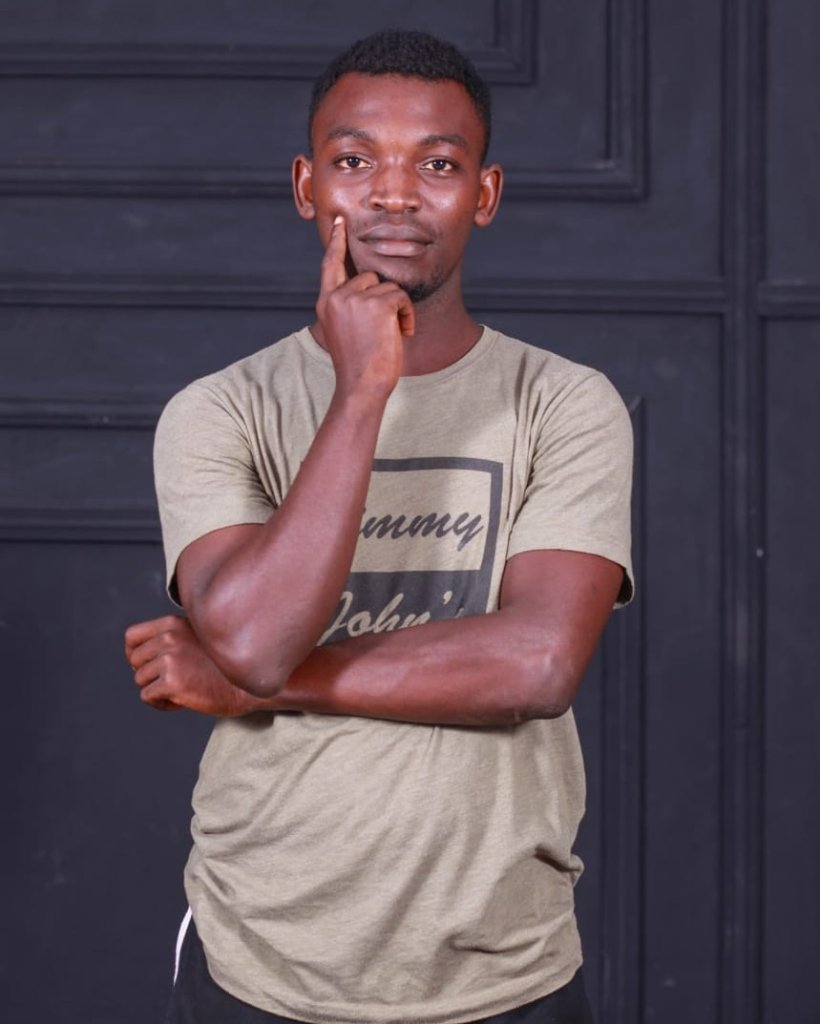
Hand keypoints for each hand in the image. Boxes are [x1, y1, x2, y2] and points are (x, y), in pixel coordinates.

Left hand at [124, 615, 273, 716]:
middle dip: (149, 674)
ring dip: (157, 690)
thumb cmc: (223, 666)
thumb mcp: (197, 637)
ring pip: (140, 680)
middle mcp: (169, 637)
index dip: (134, 653)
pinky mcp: (172, 682)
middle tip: (173, 681)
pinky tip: (181, 701)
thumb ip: (171, 638)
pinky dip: (161, 704)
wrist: (248, 684)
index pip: (132, 636)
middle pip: (134, 661)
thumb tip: (135, 656)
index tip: (146, 665)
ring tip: (182, 690)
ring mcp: (170, 659)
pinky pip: (147, 697)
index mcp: (173, 623)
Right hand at [316, 216, 413, 398]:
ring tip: (392, 334)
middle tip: (385, 328)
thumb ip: (349, 305)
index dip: (337, 242)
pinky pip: (401, 297)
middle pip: (370, 277)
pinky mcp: (377, 304)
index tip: (339, 223)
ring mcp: (355, 299)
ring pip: (388, 287)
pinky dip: (407, 315)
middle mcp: (337, 296)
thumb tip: (371, 284)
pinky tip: (402, 333)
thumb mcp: (344, 330)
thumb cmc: (358, 365)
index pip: (330, 264)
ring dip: (397, 309)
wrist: (361, 386)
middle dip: (384, 299)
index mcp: (325, 302)